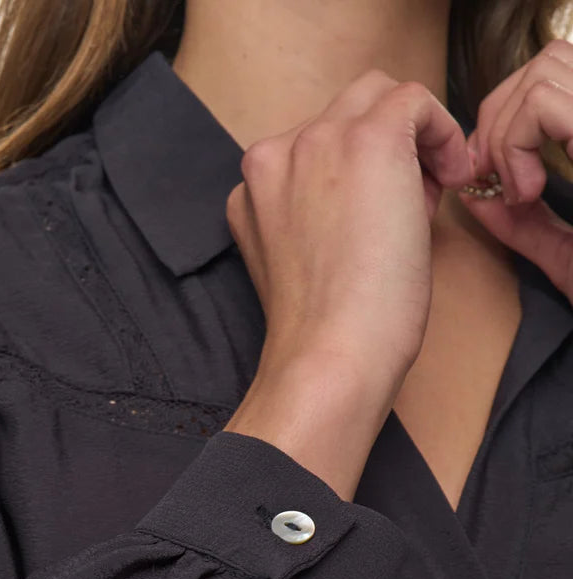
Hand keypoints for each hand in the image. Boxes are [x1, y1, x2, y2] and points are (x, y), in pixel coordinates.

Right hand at [223, 69, 474, 499]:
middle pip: (343, 111)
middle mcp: (274, 156)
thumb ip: (324, 216)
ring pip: (377, 96)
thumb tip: (387, 187)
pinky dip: (441, 131)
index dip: (358, 175)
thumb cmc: (326, 336)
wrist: (329, 357)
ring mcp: (315, 142)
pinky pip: (415, 99)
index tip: (384, 215)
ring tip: (432, 191)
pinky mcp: (366, 139)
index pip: (314, 149)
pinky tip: (451, 177)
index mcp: (253, 190)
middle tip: (413, 201)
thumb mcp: (308, 264)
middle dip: (384, 146)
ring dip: (411, 136)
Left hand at [457, 39, 572, 299]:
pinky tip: (526, 192)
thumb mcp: (567, 253)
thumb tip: (472, 190)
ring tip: (522, 193)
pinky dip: (515, 145)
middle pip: (547, 61)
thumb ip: (522, 223)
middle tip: (497, 182)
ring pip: (543, 73)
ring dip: (508, 135)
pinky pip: (541, 103)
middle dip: (500, 119)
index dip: (509, 115)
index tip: (493, 176)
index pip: (555, 74)